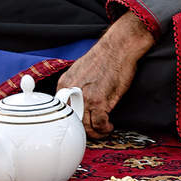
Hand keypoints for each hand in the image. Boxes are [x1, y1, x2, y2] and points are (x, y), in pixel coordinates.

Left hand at [57, 13, 153, 137]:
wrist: (118, 47)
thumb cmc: (104, 56)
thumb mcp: (79, 69)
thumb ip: (74, 84)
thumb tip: (76, 97)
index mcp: (64, 83)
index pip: (62, 109)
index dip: (71, 119)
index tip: (79, 123)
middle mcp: (71, 92)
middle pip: (73, 120)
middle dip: (82, 130)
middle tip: (91, 132)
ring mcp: (85, 98)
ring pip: (86, 126)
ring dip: (94, 133)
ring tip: (101, 131)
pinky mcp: (100, 101)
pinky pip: (100, 124)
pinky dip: (104, 129)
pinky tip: (109, 127)